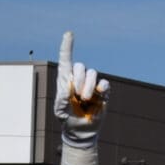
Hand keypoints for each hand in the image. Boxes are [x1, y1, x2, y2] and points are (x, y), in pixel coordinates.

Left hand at [54, 31, 108, 164]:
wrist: (80, 130)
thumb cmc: (66, 118)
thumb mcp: (59, 110)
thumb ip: (62, 98)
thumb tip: (69, 86)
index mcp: (65, 79)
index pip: (66, 59)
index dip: (67, 46)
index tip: (69, 34)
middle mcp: (79, 78)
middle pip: (81, 66)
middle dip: (79, 80)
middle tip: (77, 96)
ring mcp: (91, 84)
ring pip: (92, 73)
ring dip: (88, 86)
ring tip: (85, 99)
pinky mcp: (102, 91)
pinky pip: (104, 83)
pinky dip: (102, 87)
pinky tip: (99, 93)